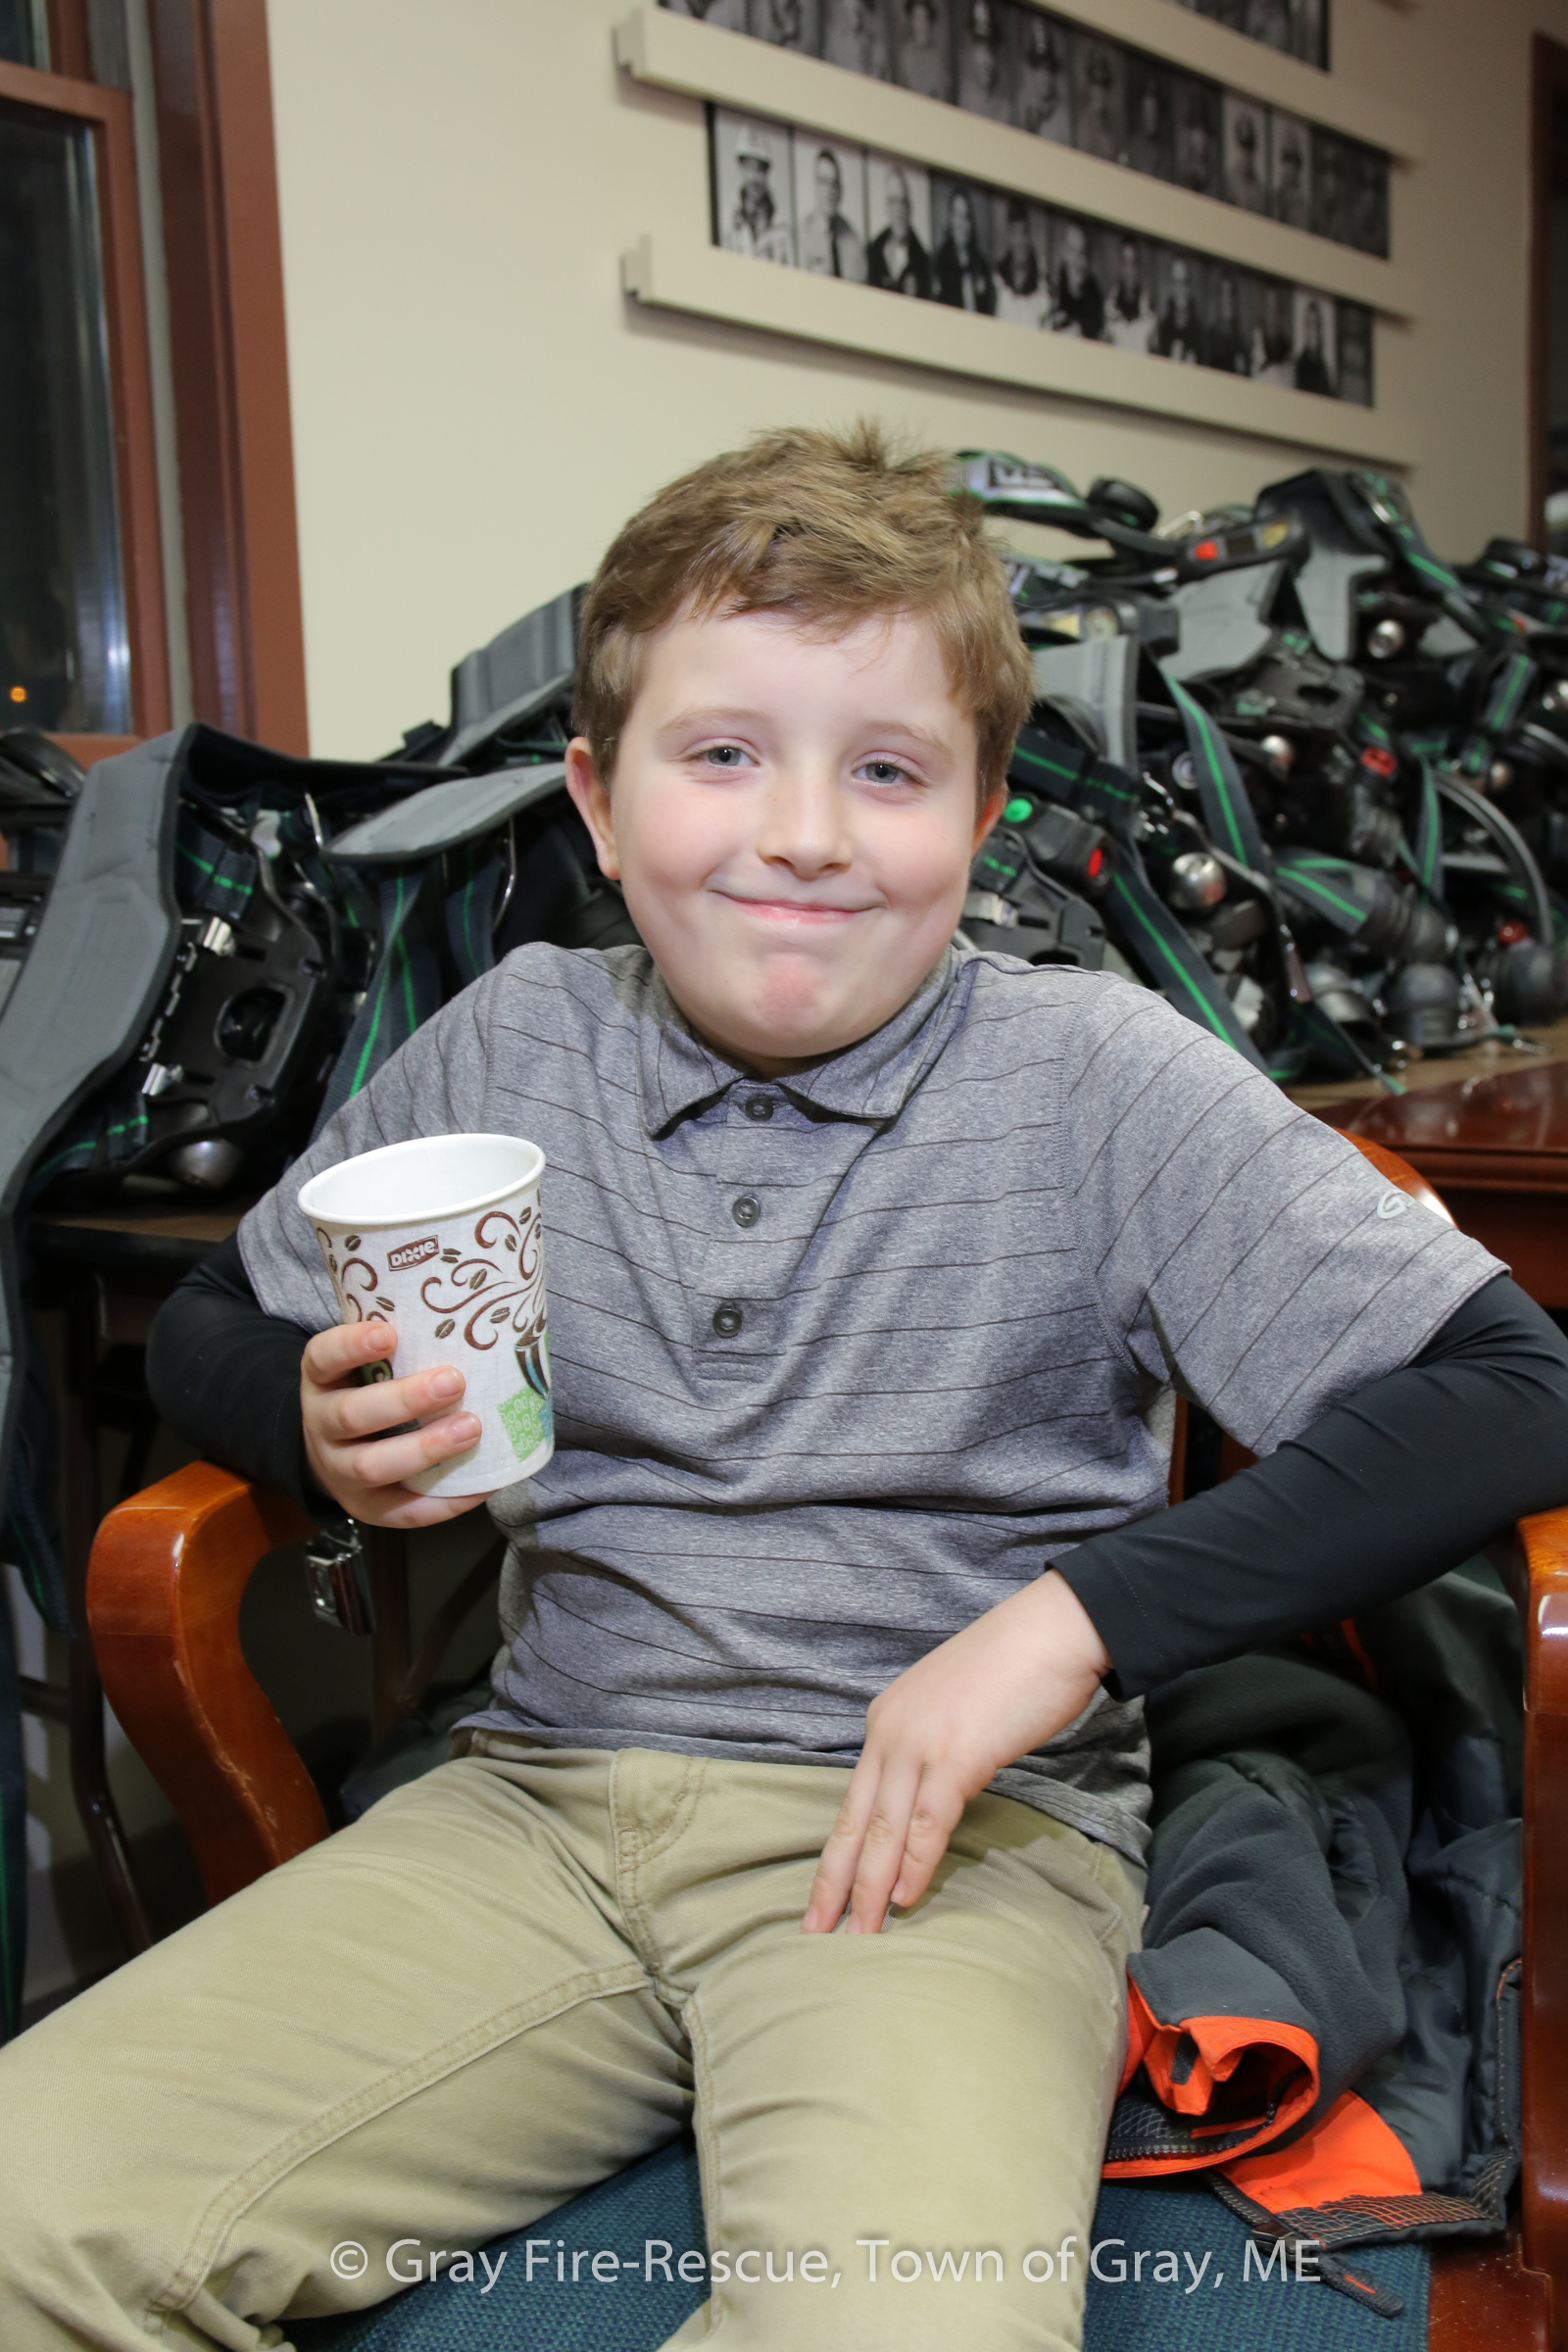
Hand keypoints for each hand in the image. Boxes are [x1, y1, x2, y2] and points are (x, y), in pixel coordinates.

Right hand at [302, 1319, 488, 1527]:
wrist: (332, 1451)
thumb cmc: (366, 1391)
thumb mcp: (363, 1364)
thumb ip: (398, 1345)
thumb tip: (466, 1317)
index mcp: (321, 1381)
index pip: (323, 1358)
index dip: (351, 1346)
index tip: (389, 1333)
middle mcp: (322, 1426)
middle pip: (351, 1415)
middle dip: (404, 1400)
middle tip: (454, 1381)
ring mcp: (340, 1471)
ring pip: (371, 1466)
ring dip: (425, 1449)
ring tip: (471, 1429)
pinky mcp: (366, 1508)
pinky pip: (402, 1511)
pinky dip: (444, 1502)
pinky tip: (480, 1484)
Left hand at [802, 1571, 1109, 1936]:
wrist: (1051, 1631)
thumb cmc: (1013, 1670)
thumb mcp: (952, 1711)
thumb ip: (932, 1752)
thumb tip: (929, 1798)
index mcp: (886, 1720)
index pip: (853, 1801)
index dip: (838, 1853)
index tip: (824, 1895)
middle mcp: (890, 1731)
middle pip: (854, 1820)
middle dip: (833, 1881)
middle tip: (813, 1931)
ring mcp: (920, 1742)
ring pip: (884, 1829)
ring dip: (869, 1887)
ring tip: (858, 1934)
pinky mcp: (957, 1755)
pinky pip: (928, 1822)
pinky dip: (915, 1864)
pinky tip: (905, 1899)